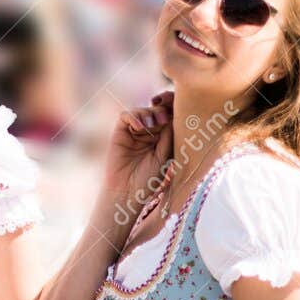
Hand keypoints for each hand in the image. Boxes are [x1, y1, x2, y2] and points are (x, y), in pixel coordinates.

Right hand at [97, 90, 173, 226]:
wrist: (127, 192)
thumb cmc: (148, 180)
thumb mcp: (165, 155)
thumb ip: (169, 134)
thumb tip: (174, 112)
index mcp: (164, 137)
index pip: (170, 115)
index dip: (174, 107)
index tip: (178, 109)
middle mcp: (150, 131)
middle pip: (158, 109)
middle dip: (162, 108)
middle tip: (163, 118)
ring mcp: (135, 131)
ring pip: (143, 110)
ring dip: (149, 114)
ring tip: (152, 124)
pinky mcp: (120, 132)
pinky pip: (126, 115)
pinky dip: (134, 116)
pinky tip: (139, 127)